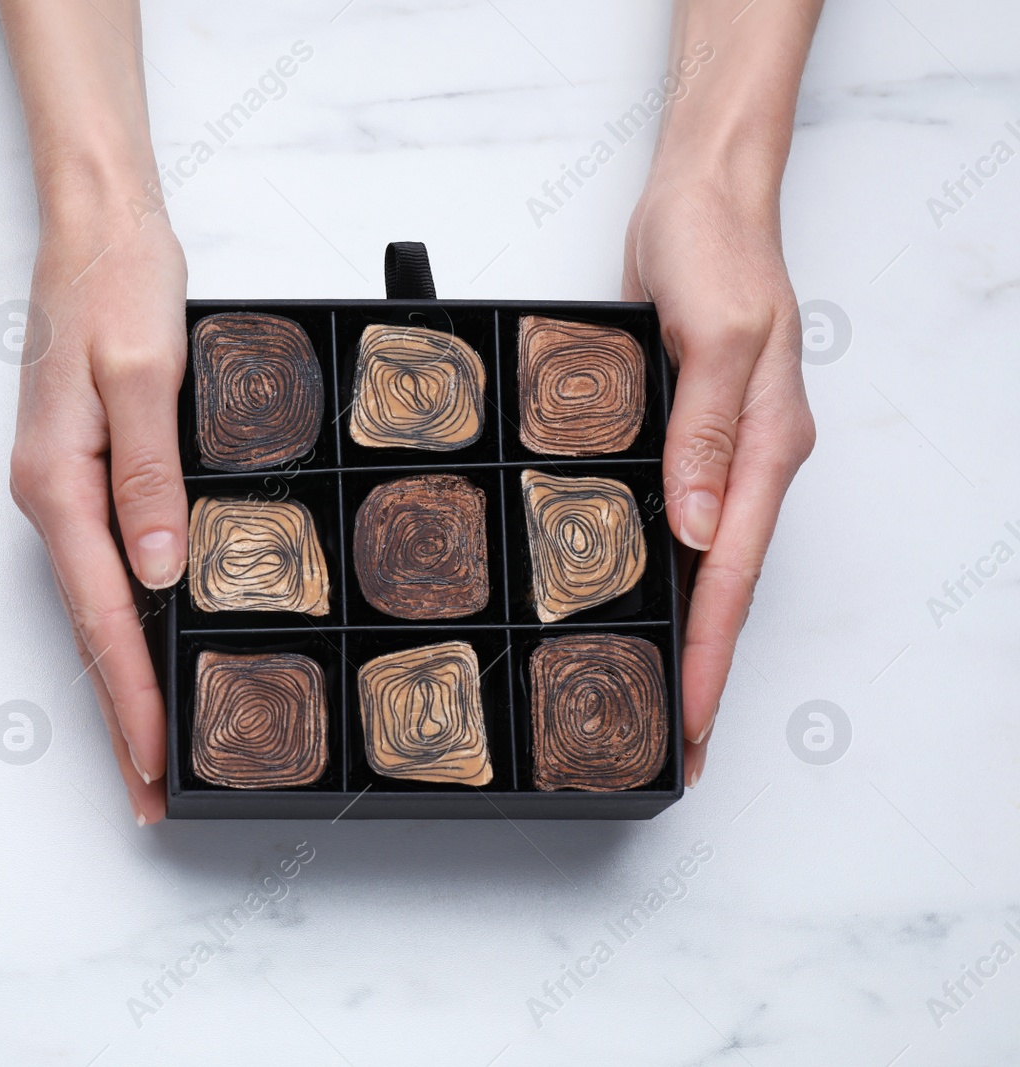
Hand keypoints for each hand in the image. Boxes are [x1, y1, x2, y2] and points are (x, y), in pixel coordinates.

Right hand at [9, 207, 187, 824]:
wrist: (96, 226)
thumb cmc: (115, 283)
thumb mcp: (143, 373)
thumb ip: (148, 473)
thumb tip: (159, 570)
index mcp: (58, 482)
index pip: (102, 615)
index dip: (130, 696)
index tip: (151, 763)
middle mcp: (51, 496)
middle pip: (92, 627)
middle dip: (122, 713)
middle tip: (149, 792)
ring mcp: (64, 486)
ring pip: (98, 604)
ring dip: (125, 675)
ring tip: (153, 744)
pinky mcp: (85, 470)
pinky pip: (107, 564)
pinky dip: (129, 618)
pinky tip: (154, 645)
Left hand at [622, 173, 815, 786]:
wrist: (703, 197)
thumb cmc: (716, 252)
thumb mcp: (715, 337)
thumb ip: (707, 434)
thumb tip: (698, 527)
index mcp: (768, 449)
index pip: (732, 577)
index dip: (710, 657)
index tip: (691, 722)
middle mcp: (752, 462)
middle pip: (725, 587)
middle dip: (703, 667)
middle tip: (674, 741)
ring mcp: (723, 452)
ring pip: (705, 563)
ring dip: (686, 629)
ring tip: (658, 695)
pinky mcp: (690, 434)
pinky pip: (680, 521)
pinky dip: (666, 572)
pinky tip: (640, 598)